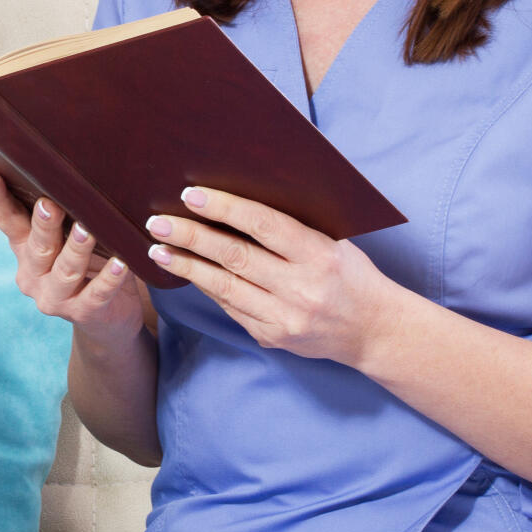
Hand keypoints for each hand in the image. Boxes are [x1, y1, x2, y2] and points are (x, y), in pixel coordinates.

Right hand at [0, 165, 145, 349]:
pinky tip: (122, 263)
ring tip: (87, 229)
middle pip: (37, 247)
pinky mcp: (83, 313)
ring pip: (66, 271)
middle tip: (50, 205)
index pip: (7, 221)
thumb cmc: (88, 263)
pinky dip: (110, 278)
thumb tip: (72, 168)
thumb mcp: (67, 239)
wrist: (106, 319)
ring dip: (77, 249)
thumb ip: (63, 215)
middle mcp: (33, 275)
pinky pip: (97, 294)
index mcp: (24, 249)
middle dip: (43, 226)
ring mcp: (55, 298)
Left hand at [144, 185, 400, 366]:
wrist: (374, 331)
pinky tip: (187, 271)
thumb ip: (292, 227)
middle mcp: (301, 289)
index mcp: (320, 255)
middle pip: (235, 257)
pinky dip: (207, 286)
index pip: (264, 225)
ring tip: (158, 249)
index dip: (224, 208)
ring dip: (187, 266)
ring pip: (224, 287)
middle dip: (191, 237)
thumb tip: (234, 202)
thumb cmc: (352, 274)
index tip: (190, 195)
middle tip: (157, 222)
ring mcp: (284, 318)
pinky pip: (230, 307)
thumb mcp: (333, 242)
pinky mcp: (272, 337)